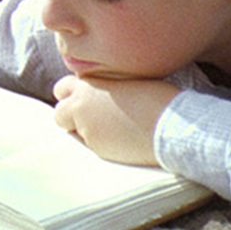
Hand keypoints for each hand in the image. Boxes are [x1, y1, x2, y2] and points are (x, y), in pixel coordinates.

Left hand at [51, 74, 179, 166]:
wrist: (171, 126)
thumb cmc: (158, 97)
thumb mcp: (127, 80)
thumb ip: (106, 84)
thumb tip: (103, 87)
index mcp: (87, 86)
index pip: (62, 88)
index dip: (74, 93)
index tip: (87, 97)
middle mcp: (80, 109)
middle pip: (59, 113)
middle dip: (70, 115)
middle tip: (92, 116)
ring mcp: (87, 132)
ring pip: (74, 132)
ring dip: (85, 129)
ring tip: (111, 128)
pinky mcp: (98, 151)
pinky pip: (91, 146)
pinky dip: (100, 143)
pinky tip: (121, 139)